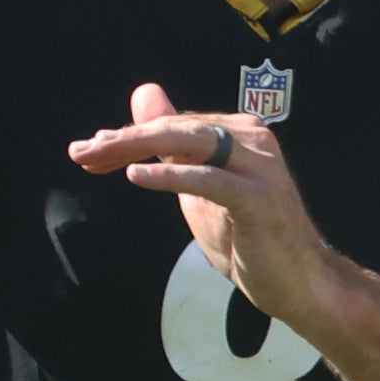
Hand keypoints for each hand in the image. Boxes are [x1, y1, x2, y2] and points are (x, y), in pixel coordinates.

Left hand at [68, 83, 336, 326]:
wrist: (299, 284)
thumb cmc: (248, 239)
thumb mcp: (198, 188)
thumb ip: (171, 147)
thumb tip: (143, 96)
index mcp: (238, 133)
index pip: (173, 126)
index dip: (127, 137)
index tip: (88, 151)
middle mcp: (251, 139)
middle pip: (176, 129)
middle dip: (124, 138)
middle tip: (80, 151)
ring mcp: (259, 167)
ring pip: (190, 143)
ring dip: (138, 148)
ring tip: (98, 157)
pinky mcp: (258, 198)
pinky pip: (208, 179)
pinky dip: (171, 176)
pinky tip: (136, 176)